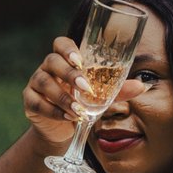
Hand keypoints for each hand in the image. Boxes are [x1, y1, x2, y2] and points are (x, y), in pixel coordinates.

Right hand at [22, 37, 144, 150]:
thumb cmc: (82, 104)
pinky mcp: (30, 101)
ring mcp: (36, 84)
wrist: (63, 129)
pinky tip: (68, 117)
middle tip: (85, 87)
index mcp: (65, 60)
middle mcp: (47, 68)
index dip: (67, 49)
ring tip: (79, 109)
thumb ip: (117, 90)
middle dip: (68, 73)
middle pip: (51, 61)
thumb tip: (142, 85)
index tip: (80, 60)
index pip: (60, 44)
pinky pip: (37, 103)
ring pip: (43, 82)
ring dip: (62, 96)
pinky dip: (54, 111)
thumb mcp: (101, 96)